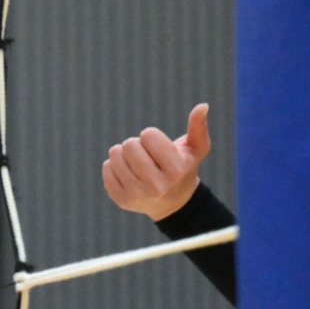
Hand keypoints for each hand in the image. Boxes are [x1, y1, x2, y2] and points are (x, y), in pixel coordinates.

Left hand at [102, 103, 211, 221]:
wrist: (173, 203)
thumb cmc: (183, 168)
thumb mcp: (195, 149)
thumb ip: (198, 127)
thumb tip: (203, 105)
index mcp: (176, 170)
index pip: (147, 134)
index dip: (151, 137)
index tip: (158, 148)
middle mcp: (157, 186)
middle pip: (129, 144)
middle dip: (136, 145)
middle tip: (146, 156)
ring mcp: (138, 195)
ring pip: (114, 155)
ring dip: (123, 154)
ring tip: (137, 164)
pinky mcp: (122, 199)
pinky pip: (106, 168)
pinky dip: (114, 166)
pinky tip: (129, 175)